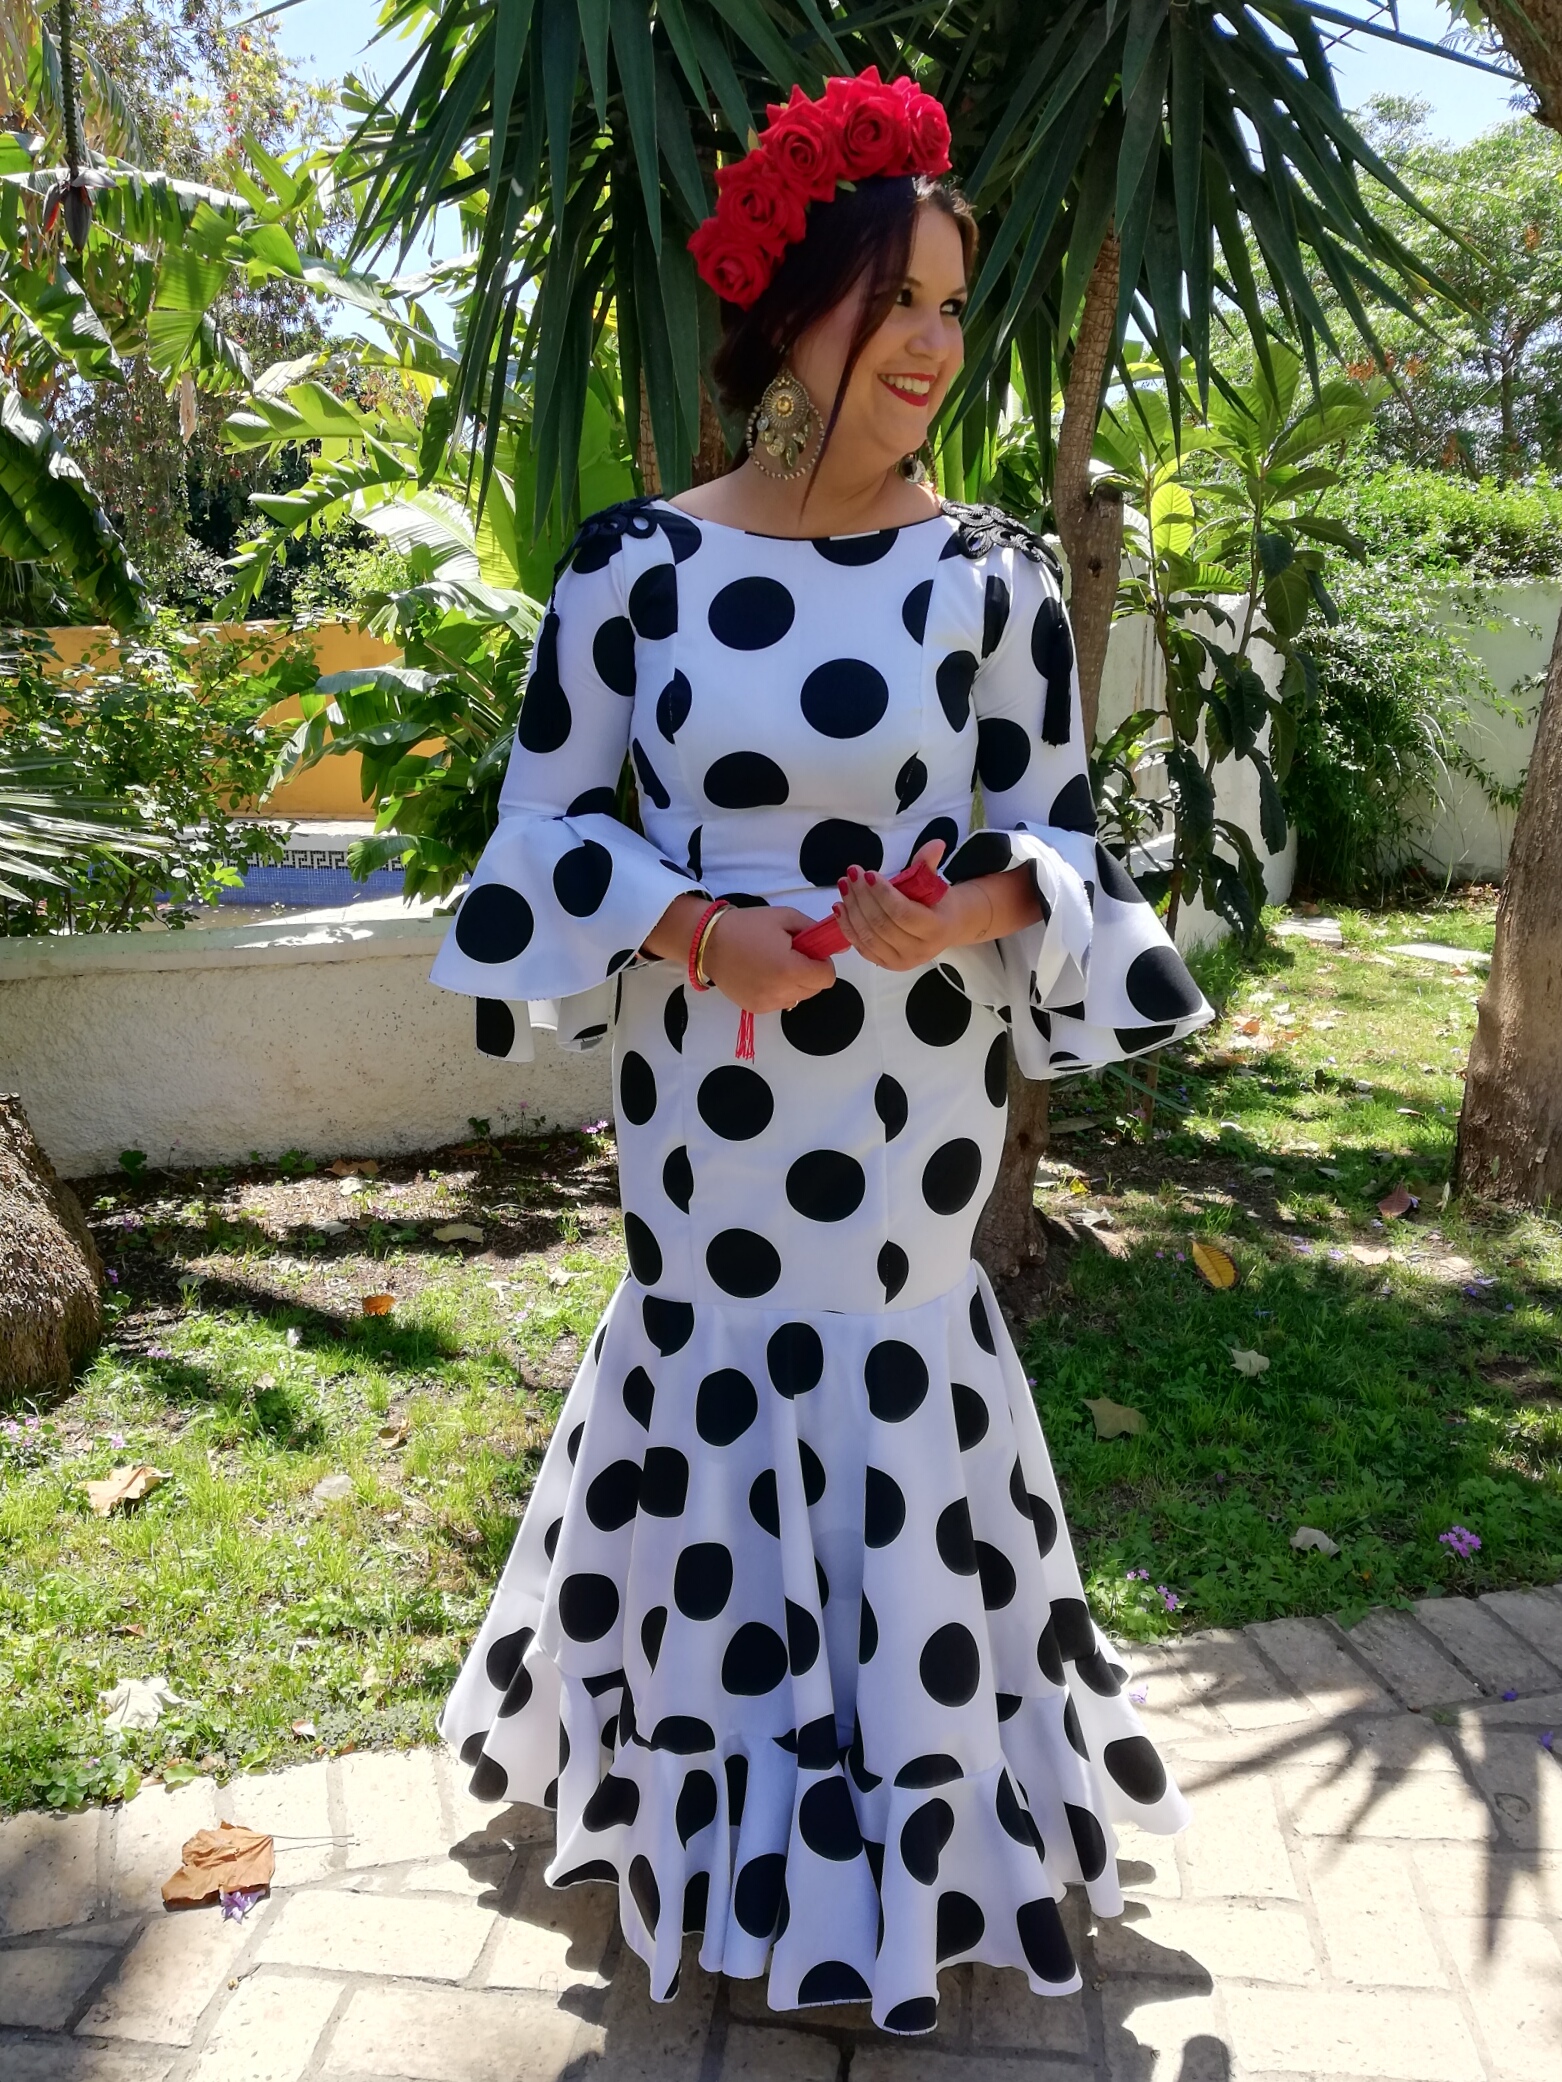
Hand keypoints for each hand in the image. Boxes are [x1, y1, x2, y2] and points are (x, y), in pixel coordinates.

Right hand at [702, 904, 836, 1012]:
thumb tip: (841, 945)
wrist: (709, 942)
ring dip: (796, 983)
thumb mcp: (785, 917)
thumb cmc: (748, 925)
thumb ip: (815, 931)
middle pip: (815, 989)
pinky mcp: (756, 1009)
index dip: (822, 963)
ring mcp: (768, 1003)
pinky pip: (781, 1003)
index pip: (827, 978)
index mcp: (790, 968)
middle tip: (790, 955)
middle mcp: (781, 991)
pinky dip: (780, 991)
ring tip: (774, 965)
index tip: (808, 951)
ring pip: (799, 997)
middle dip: (810, 972)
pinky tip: (763, 975)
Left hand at [833, 841, 988, 971]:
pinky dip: (847, 927)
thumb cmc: (937, 902)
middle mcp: (918, 951)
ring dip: (852, 909)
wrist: (945, 929)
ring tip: (844, 886)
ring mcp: (900, 961)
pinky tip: (839, 907)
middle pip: (881, 924)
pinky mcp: (886, 965)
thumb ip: (929, 865)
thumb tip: (936, 843)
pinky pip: (862, 947)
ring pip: (868, 936)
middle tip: (851, 874)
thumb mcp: (935, 882)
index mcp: (935, 929)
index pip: (902, 913)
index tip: (869, 873)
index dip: (883, 894)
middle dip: (862, 897)